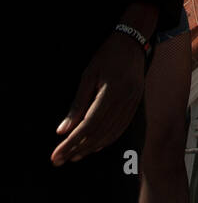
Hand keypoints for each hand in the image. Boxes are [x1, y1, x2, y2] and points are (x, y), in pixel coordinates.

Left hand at [51, 31, 145, 164]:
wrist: (133, 42)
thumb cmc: (107, 56)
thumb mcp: (88, 75)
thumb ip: (77, 104)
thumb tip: (63, 131)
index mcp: (110, 93)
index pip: (88, 126)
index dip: (71, 143)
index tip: (56, 154)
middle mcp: (124, 102)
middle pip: (98, 134)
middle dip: (77, 149)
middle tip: (60, 160)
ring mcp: (133, 104)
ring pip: (110, 134)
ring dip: (91, 148)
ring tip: (74, 156)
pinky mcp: (136, 104)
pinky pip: (120, 128)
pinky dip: (107, 140)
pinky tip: (95, 146)